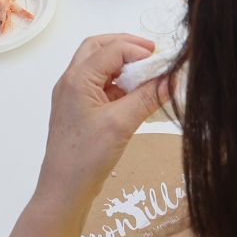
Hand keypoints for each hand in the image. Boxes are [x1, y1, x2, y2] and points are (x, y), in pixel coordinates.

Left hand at [34, 35, 170, 201]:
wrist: (64, 190)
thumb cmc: (87, 156)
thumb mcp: (122, 124)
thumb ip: (148, 97)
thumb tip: (173, 79)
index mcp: (77, 79)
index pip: (111, 49)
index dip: (138, 50)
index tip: (162, 59)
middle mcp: (71, 82)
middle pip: (98, 48)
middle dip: (125, 46)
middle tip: (151, 55)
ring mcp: (73, 96)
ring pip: (97, 66)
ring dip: (121, 65)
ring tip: (147, 74)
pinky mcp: (79, 111)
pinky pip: (99, 86)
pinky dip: (118, 84)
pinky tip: (136, 95)